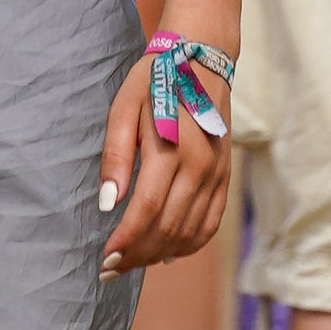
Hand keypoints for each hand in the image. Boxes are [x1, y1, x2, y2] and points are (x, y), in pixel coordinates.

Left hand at [99, 38, 234, 275]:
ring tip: (132, 263)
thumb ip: (116, 156)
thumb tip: (108, 204)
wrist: (200, 60)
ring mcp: (217, 174)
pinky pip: (210, 223)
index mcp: (172, 149)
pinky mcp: (225, 177)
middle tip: (110, 269)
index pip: (147, 210)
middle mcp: (200, 167)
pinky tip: (166, 253)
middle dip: (137, 254)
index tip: (105, 258)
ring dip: (159, 254)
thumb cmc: (153, 81)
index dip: (126, 240)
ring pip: (190, 232)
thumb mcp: (123, 108)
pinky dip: (189, 245)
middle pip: (168, 228)